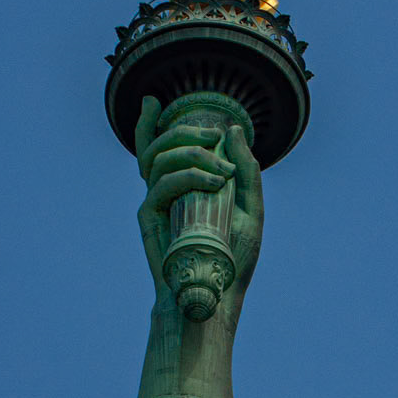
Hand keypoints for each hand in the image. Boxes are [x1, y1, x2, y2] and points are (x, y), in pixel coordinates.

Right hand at [133, 95, 263, 314]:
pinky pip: (160, 185)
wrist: (218, 295)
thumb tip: (234, 131)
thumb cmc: (233, 258)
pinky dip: (188, 176)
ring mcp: (155, 204)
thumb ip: (246, 171)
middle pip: (158, 145)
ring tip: (221, 170)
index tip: (154, 102)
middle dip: (184, 132)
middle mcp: (165, 192)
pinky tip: (213, 182)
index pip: (158, 148)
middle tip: (213, 137)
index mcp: (182, 187)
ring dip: (190, 153)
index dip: (148, 123)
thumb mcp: (250, 209)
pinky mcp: (150, 219)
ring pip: (156, 159)